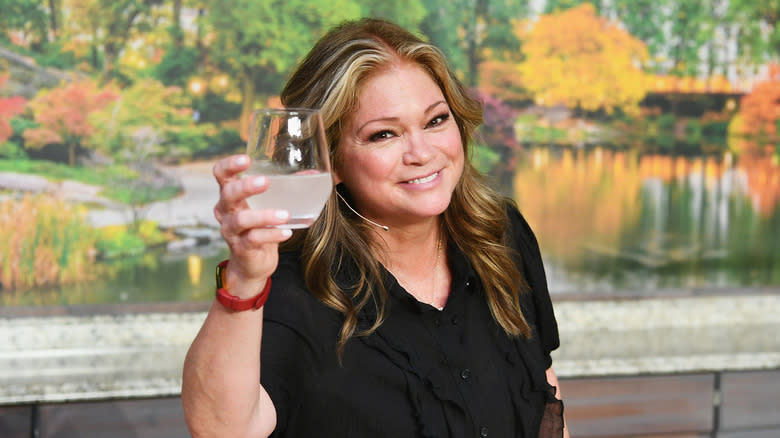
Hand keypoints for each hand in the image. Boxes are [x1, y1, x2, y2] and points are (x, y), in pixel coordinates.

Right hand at [212, 154, 291, 296]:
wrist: (252, 264)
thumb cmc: (260, 227)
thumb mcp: (268, 206)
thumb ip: (284, 190)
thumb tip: (312, 174)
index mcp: (231, 194)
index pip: (221, 174)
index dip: (229, 165)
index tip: (246, 159)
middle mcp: (226, 211)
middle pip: (228, 194)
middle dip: (245, 186)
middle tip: (265, 181)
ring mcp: (231, 230)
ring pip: (241, 219)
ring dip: (264, 215)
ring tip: (285, 215)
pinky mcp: (241, 248)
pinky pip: (253, 239)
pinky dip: (271, 234)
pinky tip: (287, 232)